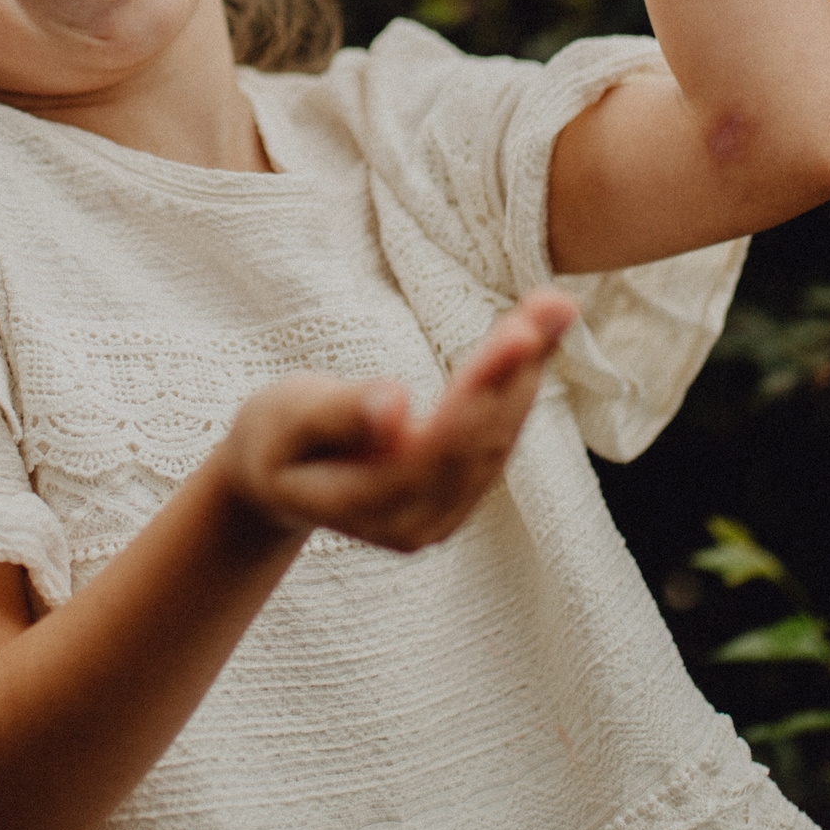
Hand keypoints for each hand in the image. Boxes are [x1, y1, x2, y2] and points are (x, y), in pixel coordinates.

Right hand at [222, 290, 577, 551]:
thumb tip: (394, 405)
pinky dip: (519, 387)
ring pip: (497, 441)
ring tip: (554, 308)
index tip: (521, 335)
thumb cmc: (274, 439)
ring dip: (530, 374)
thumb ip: (337, 415)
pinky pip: (496, 440)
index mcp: (366, 505)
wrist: (276, 481)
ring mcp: (440, 518)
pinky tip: (540, 341)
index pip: (438, 447)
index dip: (483, 390)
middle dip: (519, 371)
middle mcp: (415, 524)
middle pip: (479, 443)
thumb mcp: (286, 419)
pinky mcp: (456, 498)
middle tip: (555, 305)